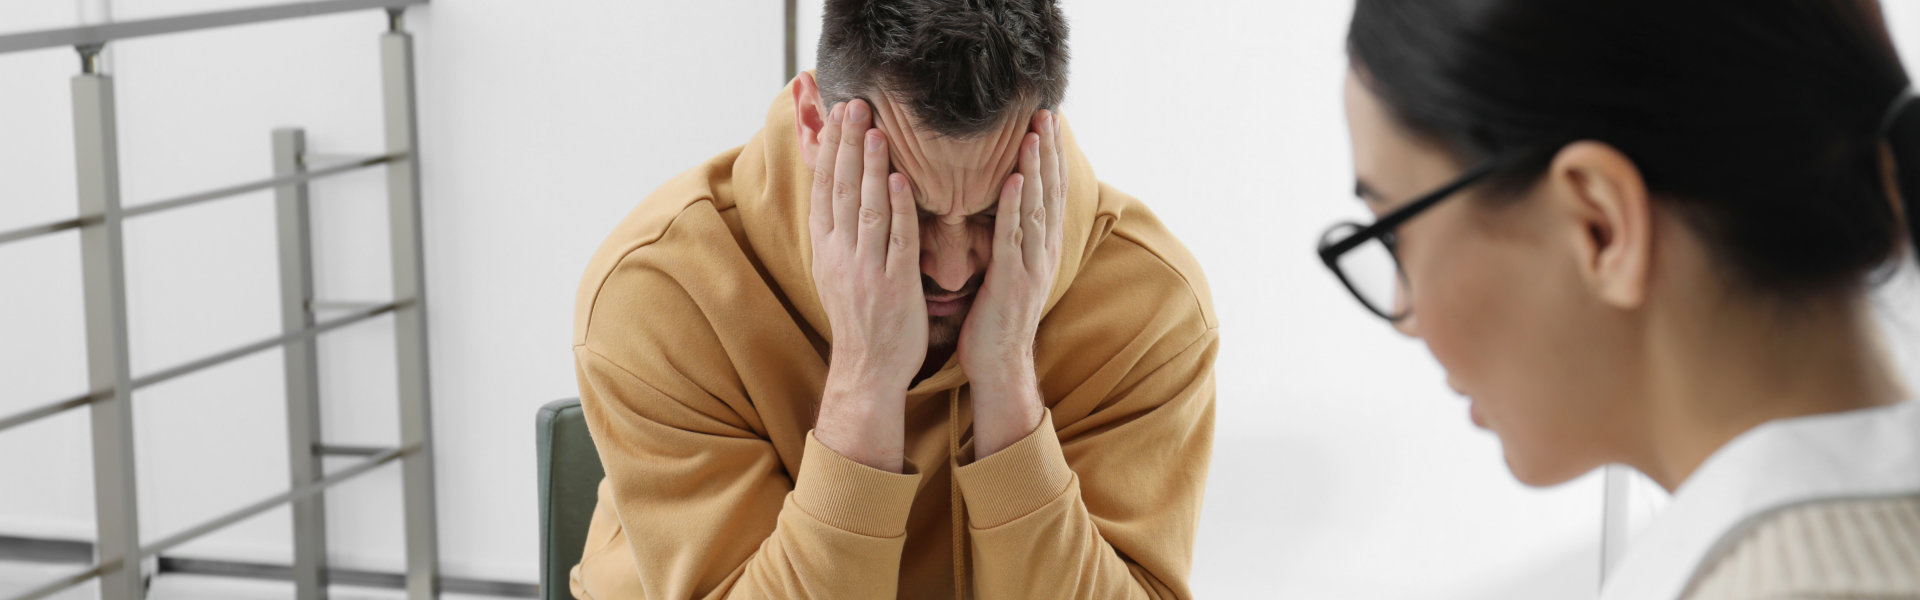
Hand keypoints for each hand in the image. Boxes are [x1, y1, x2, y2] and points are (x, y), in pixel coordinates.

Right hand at [808, 99, 925, 471]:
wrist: (867, 368)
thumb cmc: (859, 317)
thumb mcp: (836, 269)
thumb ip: (839, 230)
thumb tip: (838, 191)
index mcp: (825, 249)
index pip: (824, 189)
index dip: (830, 151)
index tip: (836, 116)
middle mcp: (840, 254)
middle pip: (842, 191)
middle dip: (848, 146)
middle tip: (855, 106)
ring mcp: (866, 269)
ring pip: (868, 209)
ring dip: (872, 169)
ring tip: (876, 131)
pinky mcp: (895, 285)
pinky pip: (897, 241)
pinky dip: (900, 210)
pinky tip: (903, 181)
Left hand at [959, 110, 1065, 457]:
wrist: (998, 365)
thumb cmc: (994, 318)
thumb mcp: (1006, 271)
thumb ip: (1007, 238)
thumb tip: (1001, 207)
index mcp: (1041, 249)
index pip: (1049, 194)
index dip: (1051, 158)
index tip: (1047, 123)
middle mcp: (1043, 252)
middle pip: (1049, 193)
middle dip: (1048, 152)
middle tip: (1047, 113)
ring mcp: (1030, 266)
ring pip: (1035, 208)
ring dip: (1035, 169)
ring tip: (1034, 133)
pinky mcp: (1011, 281)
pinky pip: (1012, 237)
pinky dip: (1013, 206)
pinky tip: (1011, 179)